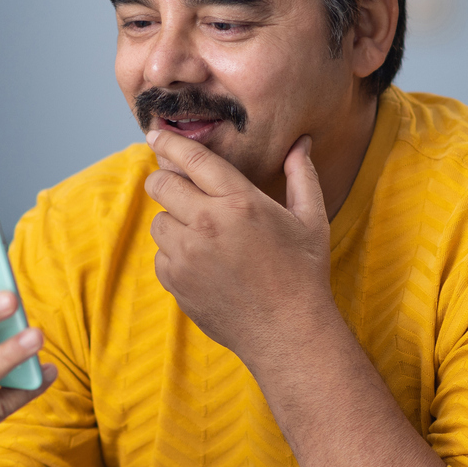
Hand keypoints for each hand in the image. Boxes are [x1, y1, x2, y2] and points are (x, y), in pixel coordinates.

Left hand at [143, 128, 337, 367]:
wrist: (287, 332)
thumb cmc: (303, 273)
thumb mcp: (311, 219)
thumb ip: (302, 175)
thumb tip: (302, 142)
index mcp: (240, 202)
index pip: (192, 159)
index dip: (169, 142)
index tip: (156, 134)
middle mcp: (207, 225)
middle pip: (160, 184)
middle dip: (163, 179)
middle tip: (175, 184)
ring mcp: (187, 256)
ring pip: (159, 221)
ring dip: (173, 220)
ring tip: (202, 234)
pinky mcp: (177, 282)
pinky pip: (160, 255)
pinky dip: (174, 254)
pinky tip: (202, 263)